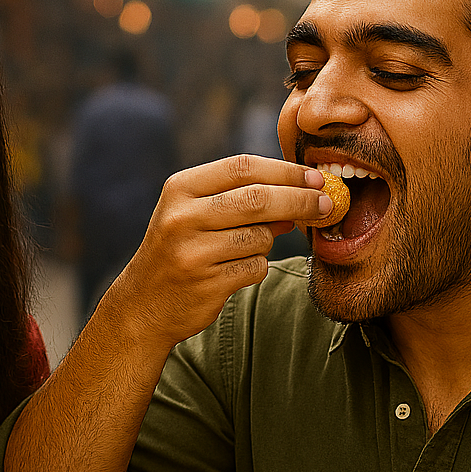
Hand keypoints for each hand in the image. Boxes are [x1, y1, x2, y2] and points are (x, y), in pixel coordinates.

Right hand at [104, 156, 329, 349]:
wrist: (143, 305)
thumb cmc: (178, 249)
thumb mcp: (196, 213)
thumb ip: (241, 198)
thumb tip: (303, 192)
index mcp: (180, 188)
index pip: (243, 167)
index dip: (286, 170)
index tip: (315, 177)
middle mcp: (182, 217)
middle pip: (259, 199)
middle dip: (300, 201)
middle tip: (327, 204)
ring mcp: (193, 252)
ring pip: (261, 237)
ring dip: (269, 241)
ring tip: (247, 246)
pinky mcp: (207, 283)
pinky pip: (256, 267)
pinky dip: (256, 266)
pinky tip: (234, 269)